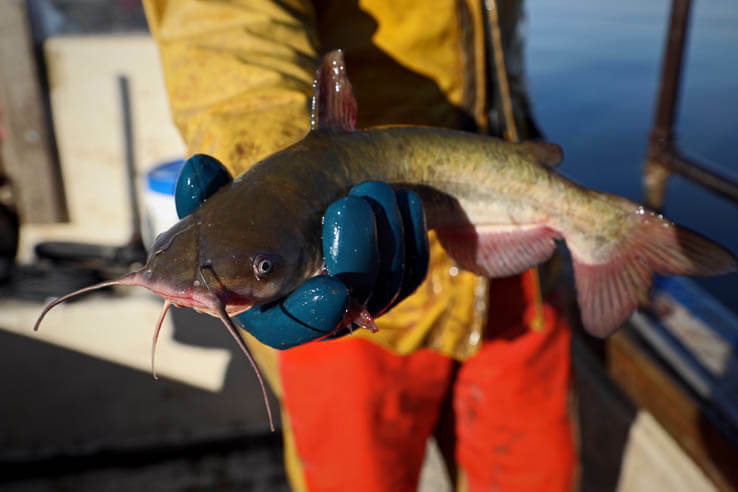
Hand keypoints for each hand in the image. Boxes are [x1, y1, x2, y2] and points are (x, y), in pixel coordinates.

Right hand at [175, 154, 428, 348]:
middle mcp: (317, 309)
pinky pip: (412, 270)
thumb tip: (200, 169)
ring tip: (374, 187)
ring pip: (385, 284)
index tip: (332, 290)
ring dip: (385, 233)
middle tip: (352, 203)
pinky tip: (403, 198)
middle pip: (347, 307)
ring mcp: (359, 299)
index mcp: (270, 302)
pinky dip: (410, 233)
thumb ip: (207, 195)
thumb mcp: (231, 200)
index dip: (308, 317)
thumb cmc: (270, 209)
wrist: (329, 196)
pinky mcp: (394, 283)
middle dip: (354, 256)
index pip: (286, 329)